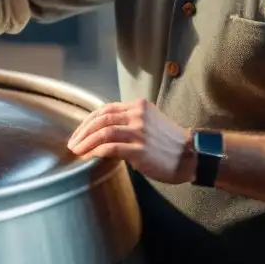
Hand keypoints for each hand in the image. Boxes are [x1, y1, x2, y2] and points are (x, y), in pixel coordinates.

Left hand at [67, 98, 195, 184]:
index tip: (79, 132)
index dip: (89, 120)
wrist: (191, 155)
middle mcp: (138, 115)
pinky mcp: (140, 150)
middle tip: (72, 143)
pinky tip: (88, 157)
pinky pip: (110, 148)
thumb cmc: (169, 142)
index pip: (106, 109)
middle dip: (83, 131)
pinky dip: (95, 151)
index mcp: (139, 106)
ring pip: (103, 132)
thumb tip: (104, 132)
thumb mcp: (150, 122)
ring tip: (76, 151)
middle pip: (101, 119)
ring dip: (86, 142)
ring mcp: (139, 132)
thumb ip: (130, 121)